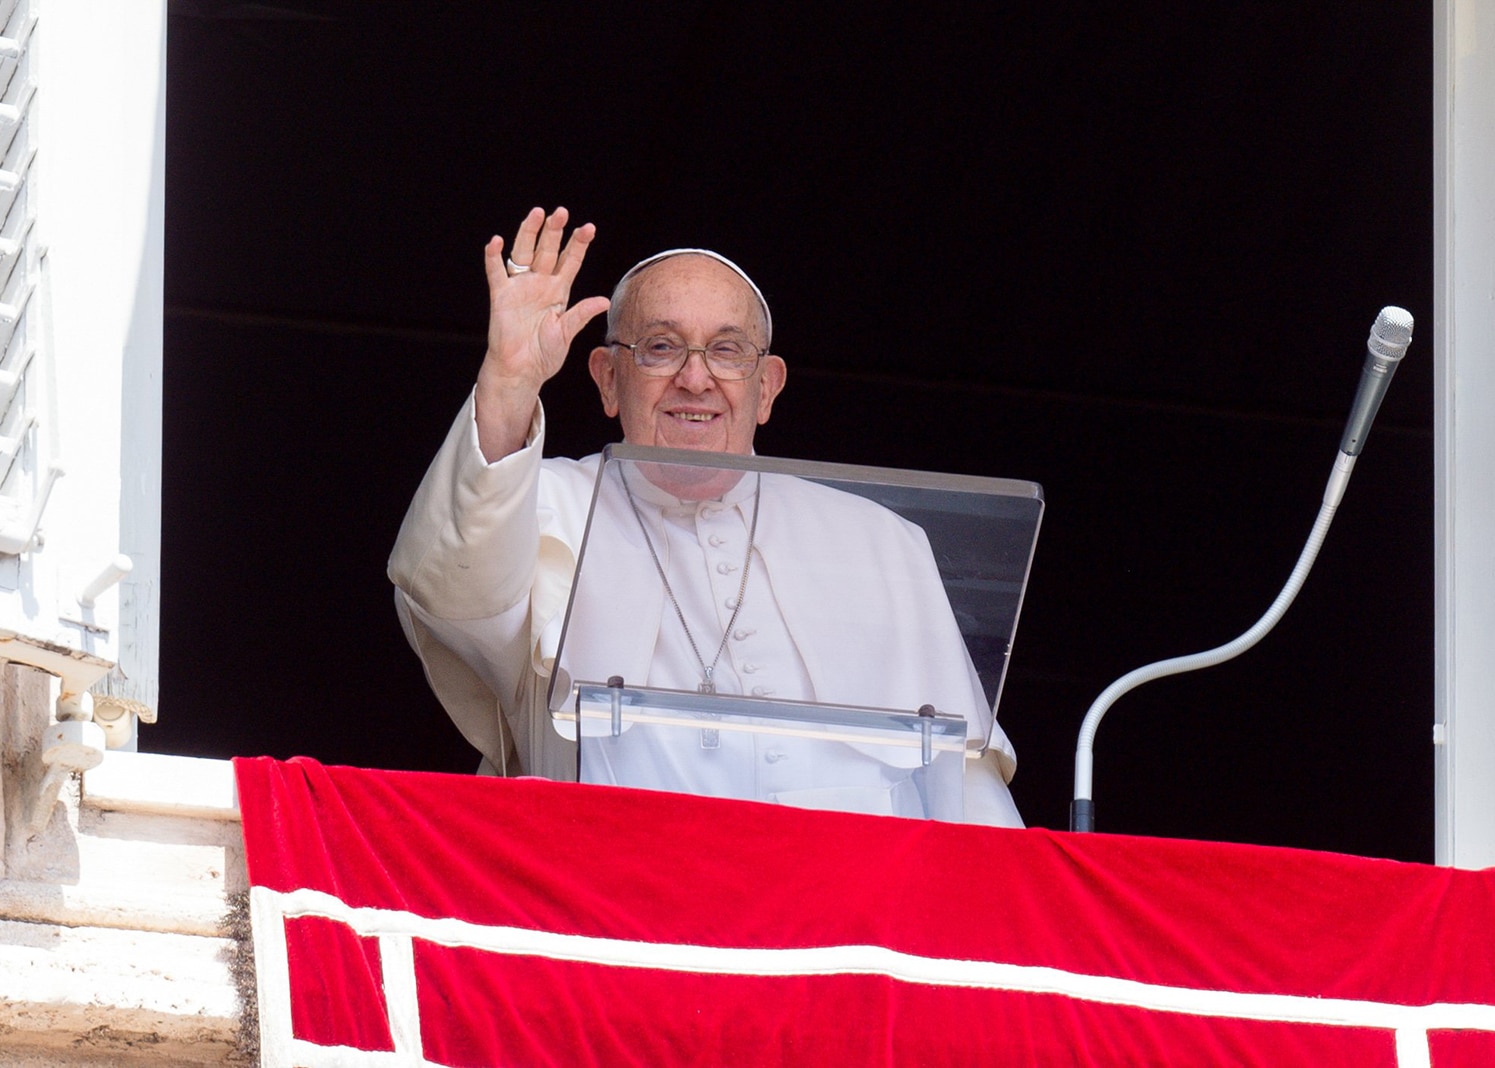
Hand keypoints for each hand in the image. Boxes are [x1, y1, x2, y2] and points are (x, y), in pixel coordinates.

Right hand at [475, 206, 609, 459]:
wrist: (522, 371)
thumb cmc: (544, 355)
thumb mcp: (567, 333)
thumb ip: (581, 314)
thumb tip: (603, 300)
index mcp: (559, 292)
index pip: (570, 262)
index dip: (578, 245)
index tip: (589, 228)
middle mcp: (539, 284)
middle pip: (547, 251)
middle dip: (554, 232)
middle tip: (562, 212)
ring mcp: (520, 288)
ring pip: (524, 253)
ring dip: (529, 234)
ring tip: (536, 214)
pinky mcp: (501, 296)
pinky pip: (496, 273)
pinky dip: (494, 257)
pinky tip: (495, 242)